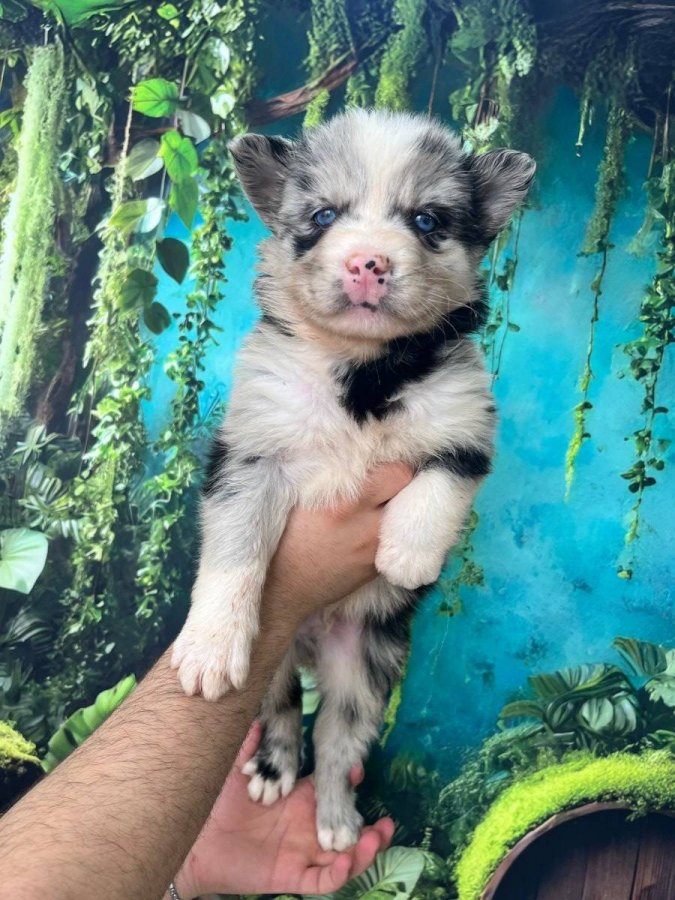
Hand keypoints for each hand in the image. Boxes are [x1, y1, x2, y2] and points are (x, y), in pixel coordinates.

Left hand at [172, 722, 394, 897]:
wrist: (195, 843)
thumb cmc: (217, 803)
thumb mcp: (238, 770)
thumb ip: (252, 745)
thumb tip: (258, 715)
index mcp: (298, 799)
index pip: (331, 790)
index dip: (347, 781)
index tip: (358, 765)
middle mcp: (306, 826)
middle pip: (347, 828)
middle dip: (370, 826)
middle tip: (388, 820)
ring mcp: (302, 853)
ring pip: (343, 856)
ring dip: (364, 851)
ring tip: (379, 838)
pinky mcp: (291, 877)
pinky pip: (322, 880)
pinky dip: (339, 873)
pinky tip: (347, 860)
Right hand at [265, 462, 413, 622]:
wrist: (278, 590)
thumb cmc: (281, 537)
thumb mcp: (298, 496)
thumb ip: (332, 473)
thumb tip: (356, 451)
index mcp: (346, 504)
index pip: (399, 473)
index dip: (392, 465)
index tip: (380, 465)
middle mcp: (368, 528)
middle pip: (408, 494)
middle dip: (398, 486)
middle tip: (381, 483)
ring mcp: (376, 552)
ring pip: (404, 518)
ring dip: (393, 509)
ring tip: (373, 507)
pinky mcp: (376, 570)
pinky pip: (393, 541)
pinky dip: (384, 532)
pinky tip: (364, 531)